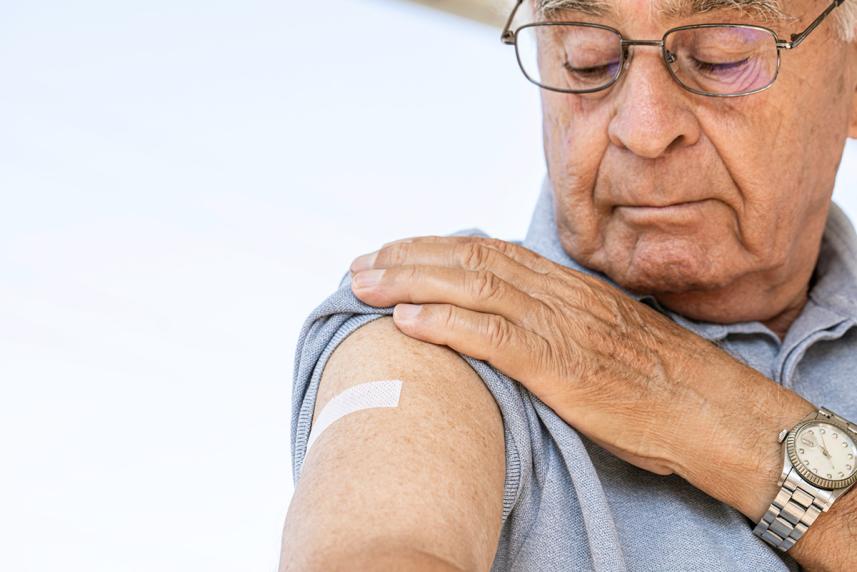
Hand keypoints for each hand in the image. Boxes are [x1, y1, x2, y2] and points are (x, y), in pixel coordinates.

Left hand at [347, 234, 814, 494]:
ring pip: (476, 287)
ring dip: (412, 283)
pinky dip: (449, 325)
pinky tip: (409, 322)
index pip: (490, 252)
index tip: (392, 253)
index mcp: (569, 287)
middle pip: (472, 260)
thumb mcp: (606, 336)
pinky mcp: (566, 368)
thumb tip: (512, 321)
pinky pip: (499, 337)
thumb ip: (559, 321)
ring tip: (365, 285)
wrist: (714, 411)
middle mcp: (561, 297)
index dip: (433, 249)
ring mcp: (563, 329)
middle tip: (359, 265)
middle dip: (408, 258)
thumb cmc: (661, 381)